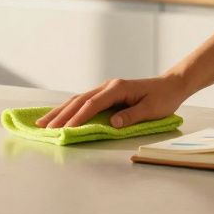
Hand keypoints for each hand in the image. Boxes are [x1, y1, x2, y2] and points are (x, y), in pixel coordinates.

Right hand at [36, 74, 190, 128]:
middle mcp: (108, 86)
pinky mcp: (106, 94)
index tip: (65, 129)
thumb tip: (113, 123)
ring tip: (43, 122)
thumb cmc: (163, 98)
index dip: (78, 117)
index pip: (93, 103)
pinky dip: (69, 109)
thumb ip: (132, 116)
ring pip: (78, 99)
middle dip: (61, 114)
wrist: (170, 85)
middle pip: (79, 100)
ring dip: (60, 111)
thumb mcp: (152, 109)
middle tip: (44, 128)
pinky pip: (84, 101)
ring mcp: (106, 89)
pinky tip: (59, 115)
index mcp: (118, 88)